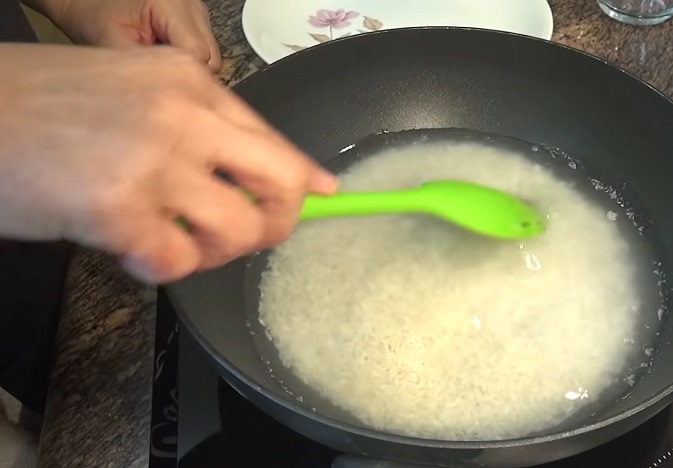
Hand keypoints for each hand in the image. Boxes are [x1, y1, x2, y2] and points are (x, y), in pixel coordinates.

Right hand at [0, 44, 335, 282]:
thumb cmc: (42, 104)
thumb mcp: (133, 89)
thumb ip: (196, 124)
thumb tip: (252, 169)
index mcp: (190, 82)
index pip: (275, 141)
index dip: (304, 179)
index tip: (321, 197)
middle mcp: (185, 116)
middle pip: (281, 184)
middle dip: (278, 222)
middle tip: (251, 236)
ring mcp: (155, 162)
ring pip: (239, 230)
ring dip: (215, 253)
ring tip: (178, 245)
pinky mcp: (120, 210)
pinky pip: (180, 262)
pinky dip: (166, 268)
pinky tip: (136, 253)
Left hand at [27, 0, 220, 71]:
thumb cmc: (91, 13)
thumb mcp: (111, 44)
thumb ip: (144, 72)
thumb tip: (166, 102)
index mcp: (171, 5)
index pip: (198, 57)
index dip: (180, 79)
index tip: (158, 90)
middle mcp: (191, 5)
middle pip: (211, 60)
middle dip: (187, 77)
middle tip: (155, 78)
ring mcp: (197, 12)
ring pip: (212, 59)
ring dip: (188, 70)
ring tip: (156, 65)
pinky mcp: (197, 20)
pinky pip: (204, 53)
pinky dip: (186, 62)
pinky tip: (162, 58)